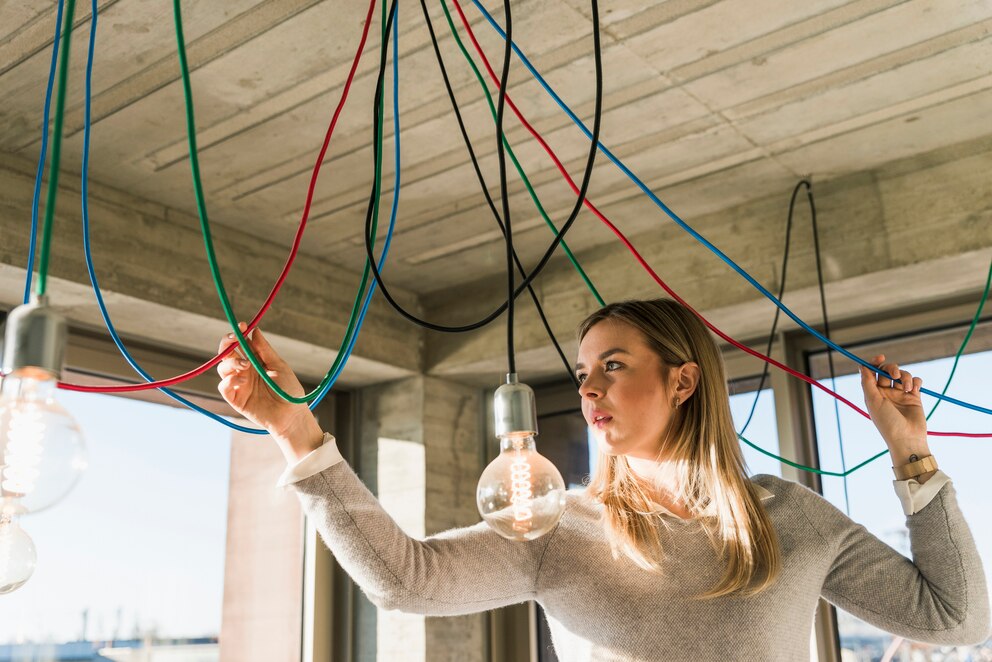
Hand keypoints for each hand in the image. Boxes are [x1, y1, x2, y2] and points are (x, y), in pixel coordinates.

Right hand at [217, 323, 323, 461]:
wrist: (291, 415)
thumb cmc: (288, 391)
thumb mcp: (279, 366)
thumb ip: (264, 350)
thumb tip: (254, 329)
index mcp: (255, 362)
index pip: (240, 345)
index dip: (238, 334)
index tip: (241, 326)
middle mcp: (244, 371)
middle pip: (226, 353)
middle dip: (227, 343)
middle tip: (234, 339)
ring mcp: (238, 384)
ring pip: (222, 367)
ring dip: (231, 362)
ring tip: (246, 365)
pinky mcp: (235, 398)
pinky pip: (223, 386)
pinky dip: (229, 379)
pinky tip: (243, 379)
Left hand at [859, 354, 929, 462]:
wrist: (907, 438)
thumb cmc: (887, 422)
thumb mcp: (873, 401)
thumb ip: (867, 383)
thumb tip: (862, 366)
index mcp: (873, 393)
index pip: (871, 371)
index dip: (874, 362)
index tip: (881, 357)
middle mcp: (886, 392)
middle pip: (887, 370)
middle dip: (891, 368)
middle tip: (894, 375)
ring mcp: (900, 394)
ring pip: (902, 374)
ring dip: (905, 376)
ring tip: (907, 389)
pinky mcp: (914, 397)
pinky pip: (915, 381)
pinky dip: (915, 381)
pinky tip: (914, 389)